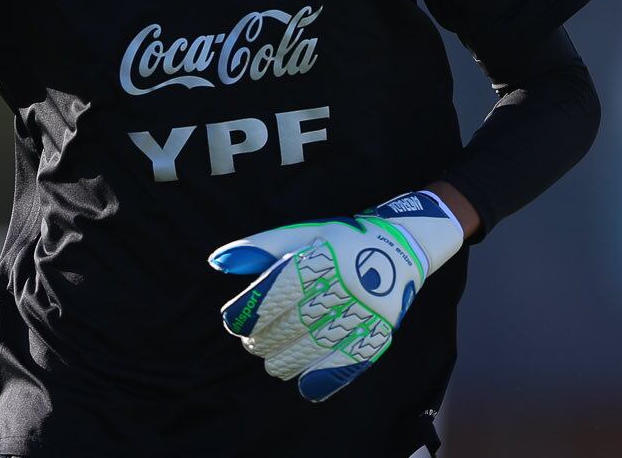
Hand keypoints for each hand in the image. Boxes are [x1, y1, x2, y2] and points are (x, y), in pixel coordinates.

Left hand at [208, 190, 463, 401]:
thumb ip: (262, 247)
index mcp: (324, 256)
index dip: (252, 308)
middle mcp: (345, 283)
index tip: (234, 321)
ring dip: (289, 358)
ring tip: (271, 363)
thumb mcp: (304, 233)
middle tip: (252, 344)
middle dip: (267, 337)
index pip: (279, 288)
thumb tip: (218, 262)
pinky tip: (306, 387)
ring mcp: (366, 308)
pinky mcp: (381, 328)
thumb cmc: (343, 239)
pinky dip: (327, 376)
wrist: (403, 245)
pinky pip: (353, 357)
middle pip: (297, 319)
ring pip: (320, 342)